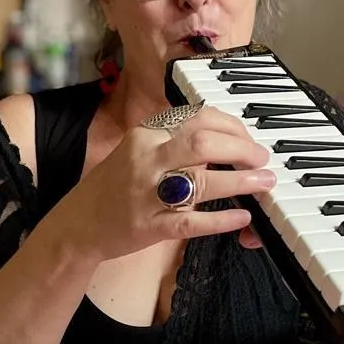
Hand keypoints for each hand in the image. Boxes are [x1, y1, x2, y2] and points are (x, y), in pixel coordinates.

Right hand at [52, 105, 276, 262]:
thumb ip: (174, 141)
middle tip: (262, 159)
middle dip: (241, 149)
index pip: (197, 117)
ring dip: (241, 181)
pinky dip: (221, 220)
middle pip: (203, 143)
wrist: (78, 224)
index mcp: (146, 134)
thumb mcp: (139, 151)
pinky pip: (191, 221)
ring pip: (202, 181)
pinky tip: (242, 217)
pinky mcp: (149, 226)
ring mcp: (147, 193)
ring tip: (264, 182)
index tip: (249, 138)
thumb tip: (224, 137)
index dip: (232, 126)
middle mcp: (146, 158)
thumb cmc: (114, 187)